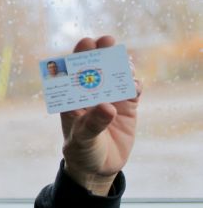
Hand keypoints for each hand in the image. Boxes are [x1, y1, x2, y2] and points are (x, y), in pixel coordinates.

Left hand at [60, 36, 141, 195]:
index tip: (86, 42)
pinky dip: (134, 85)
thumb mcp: (82, 138)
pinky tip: (134, 86)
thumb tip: (108, 107)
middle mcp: (91, 92)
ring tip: (123, 62)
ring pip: (116, 74)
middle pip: (96, 65)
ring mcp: (110, 97)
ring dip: (120, 65)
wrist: (98, 167)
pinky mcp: (127, 106)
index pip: (74, 69)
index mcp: (73, 95)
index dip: (80, 54)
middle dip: (101, 51)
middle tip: (107, 40)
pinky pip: (132, 90)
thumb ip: (93, 123)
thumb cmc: (81, 150)